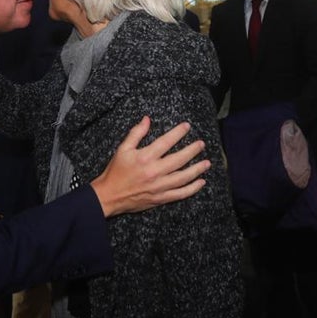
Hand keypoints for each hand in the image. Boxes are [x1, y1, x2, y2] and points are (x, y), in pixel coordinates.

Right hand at [90, 117, 208, 216]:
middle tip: (201, 144)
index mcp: (145, 158)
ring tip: (207, 163)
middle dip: (192, 151)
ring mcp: (158, 187)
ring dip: (197, 170)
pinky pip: (180, 194)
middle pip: (179, 159)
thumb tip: (147, 119)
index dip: (178, 133)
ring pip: (183, 177)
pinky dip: (192, 189)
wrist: (109, 196)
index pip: (166, 142)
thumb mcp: (123, 149)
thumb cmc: (115, 171)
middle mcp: (154, 172)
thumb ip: (136, 133)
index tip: (187, 127)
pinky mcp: (160, 198)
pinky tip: (201, 182)